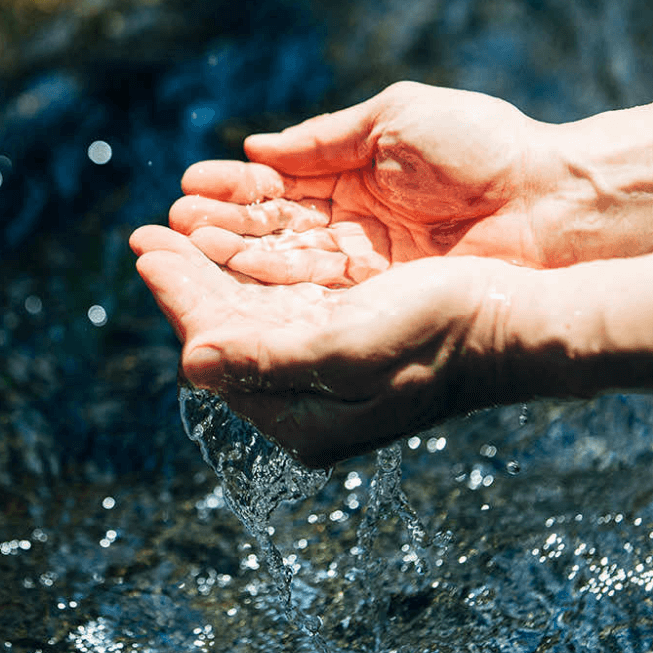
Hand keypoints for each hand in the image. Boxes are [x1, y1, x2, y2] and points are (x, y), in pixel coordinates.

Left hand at [129, 224, 517, 466]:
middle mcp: (303, 404)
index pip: (217, 350)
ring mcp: (321, 375)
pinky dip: (247, 275)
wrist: (508, 324)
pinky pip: (276, 307)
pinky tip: (227, 247)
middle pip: (224, 334)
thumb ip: (266, 358)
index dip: (180, 298)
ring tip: (171, 235)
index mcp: (300, 417)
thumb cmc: (436, 335)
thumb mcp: (348, 348)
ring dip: (209, 274)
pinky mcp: (340, 344)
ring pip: (246, 317)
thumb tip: (191, 363)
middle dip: (186, 282)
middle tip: (144, 237)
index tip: (146, 252)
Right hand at [169, 81, 573, 286]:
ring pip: (280, 269)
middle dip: (215, 233)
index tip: (184, 190)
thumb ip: (322, 140)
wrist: (550, 202)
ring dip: (228, 262)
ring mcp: (361, 269)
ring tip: (177, 253)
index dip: (231, 193)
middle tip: (162, 232)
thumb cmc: (482, 148)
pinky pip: (312, 297)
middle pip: (268, 235)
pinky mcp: (377, 303)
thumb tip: (255, 148)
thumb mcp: (394, 120)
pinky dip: (268, 290)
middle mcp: (348, 229)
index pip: (275, 192)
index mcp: (350, 180)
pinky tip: (225, 284)